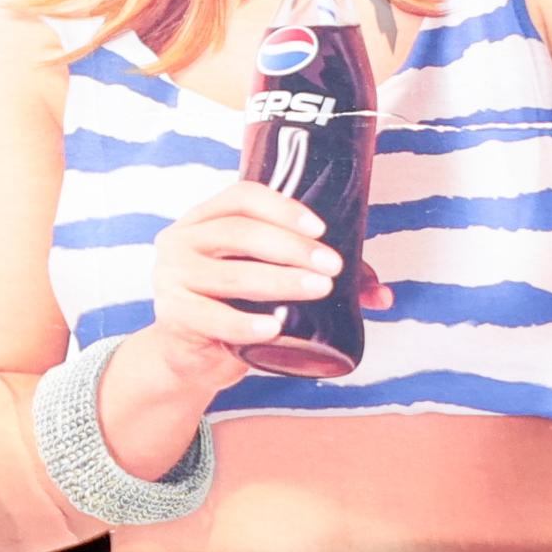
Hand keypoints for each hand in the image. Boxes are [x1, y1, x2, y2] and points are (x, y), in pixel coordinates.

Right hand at [141, 179, 379, 388]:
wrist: (190, 354)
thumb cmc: (234, 306)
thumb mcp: (268, 283)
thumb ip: (318, 277)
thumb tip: (380, 294)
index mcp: (206, 218)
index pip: (242, 197)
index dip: (283, 208)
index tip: (321, 229)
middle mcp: (183, 240)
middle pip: (239, 232)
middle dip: (292, 248)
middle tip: (332, 266)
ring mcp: (172, 277)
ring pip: (230, 276)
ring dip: (279, 282)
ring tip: (317, 289)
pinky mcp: (173, 314)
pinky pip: (211, 318)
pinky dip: (244, 324)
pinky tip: (271, 329)